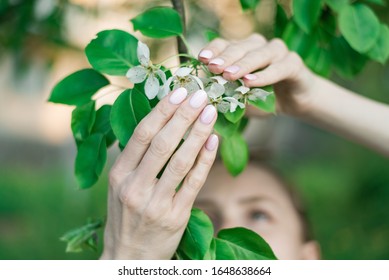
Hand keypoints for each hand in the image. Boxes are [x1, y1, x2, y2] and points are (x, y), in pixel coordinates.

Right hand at [101, 88, 218, 258]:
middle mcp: (134, 187)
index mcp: (118, 175)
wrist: (129, 257)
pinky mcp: (176, 216)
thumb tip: (157, 123)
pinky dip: (205, 160)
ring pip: (180, 161)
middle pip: (162, 143)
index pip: (142, 134)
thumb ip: (135, 158)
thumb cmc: (126, 216)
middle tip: (200, 95)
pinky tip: (213, 141)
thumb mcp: (120, 186)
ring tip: (210, 112)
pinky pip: (194, 182)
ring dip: (197, 133)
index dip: (162, 111)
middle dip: (183, 116)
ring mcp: (155, 203)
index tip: (179, 92)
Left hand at [198, 34, 316, 116]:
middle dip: (225, 58)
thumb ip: (223, 94)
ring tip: (229, 75)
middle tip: (214, 68)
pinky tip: (251, 82)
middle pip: (240, 47)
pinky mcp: (294, 63)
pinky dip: (265, 75)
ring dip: (243, 64)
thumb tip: (203, 98)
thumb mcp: (239, 98)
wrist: (294, 102)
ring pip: (258, 54)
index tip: (202, 60)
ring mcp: (278, 52)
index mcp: (242, 50)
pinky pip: (279, 67)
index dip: (213, 50)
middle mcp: (259, 46)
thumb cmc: (263, 98)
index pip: (224, 44)